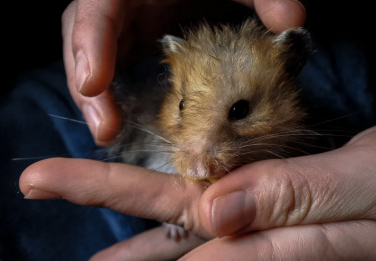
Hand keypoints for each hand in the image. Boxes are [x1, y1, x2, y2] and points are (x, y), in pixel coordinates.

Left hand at [20, 122, 375, 260]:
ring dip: (116, 233)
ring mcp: (268, 222)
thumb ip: (301, 195)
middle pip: (168, 260)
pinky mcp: (274, 200)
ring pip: (178, 229)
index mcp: (289, 247)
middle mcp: (266, 242)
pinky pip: (204, 212)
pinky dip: (158, 225)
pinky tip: (127, 240)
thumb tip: (213, 211)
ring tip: (67, 260)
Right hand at [61, 0, 306, 145]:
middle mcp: (122, 6)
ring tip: (110, 133)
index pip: (96, 8)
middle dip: (88, 86)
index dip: (89, 43)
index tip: (93, 82)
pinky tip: (125, 123)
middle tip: (104, 128)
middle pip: (83, 41)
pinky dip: (115, 98)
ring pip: (94, 60)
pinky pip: (113, 71)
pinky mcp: (134, 44)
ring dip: (99, 100)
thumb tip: (292, 20)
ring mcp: (126, 27)